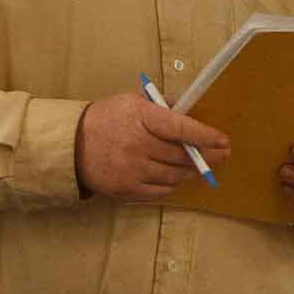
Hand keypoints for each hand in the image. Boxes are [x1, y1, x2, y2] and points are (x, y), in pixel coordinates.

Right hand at [75, 93, 230, 201]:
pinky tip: (176, 177)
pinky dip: (172, 184)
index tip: (223, 140)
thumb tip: (189, 109)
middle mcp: (138, 144)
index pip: (181, 128)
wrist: (70, 145)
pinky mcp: (127, 189)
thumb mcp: (132, 102)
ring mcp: (132, 169)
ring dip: (191, 171)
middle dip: (207, 156)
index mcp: (141, 117)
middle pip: (182, 155)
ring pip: (175, 175)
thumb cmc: (106, 119)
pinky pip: (160, 190)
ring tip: (199, 166)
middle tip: (222, 155)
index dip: (206, 136)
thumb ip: (161, 106)